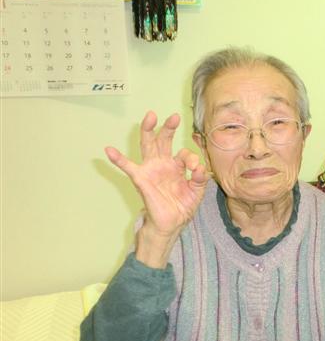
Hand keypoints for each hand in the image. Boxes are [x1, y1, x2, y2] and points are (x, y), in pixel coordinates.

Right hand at [106, 111, 207, 266]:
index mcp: (177, 166)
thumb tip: (200, 168)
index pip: (185, 155)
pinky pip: (127, 167)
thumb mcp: (197, 191)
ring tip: (150, 116)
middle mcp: (164, 164)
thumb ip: (200, 178)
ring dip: (148, 131)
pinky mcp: (142, 179)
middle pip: (163, 141)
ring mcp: (151, 170)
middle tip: (174, 116)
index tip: (197, 170)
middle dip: (168, 128)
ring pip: (148, 146)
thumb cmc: (182, 206)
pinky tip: (109, 150)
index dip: (192, 159)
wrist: (171, 224)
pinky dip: (118, 159)